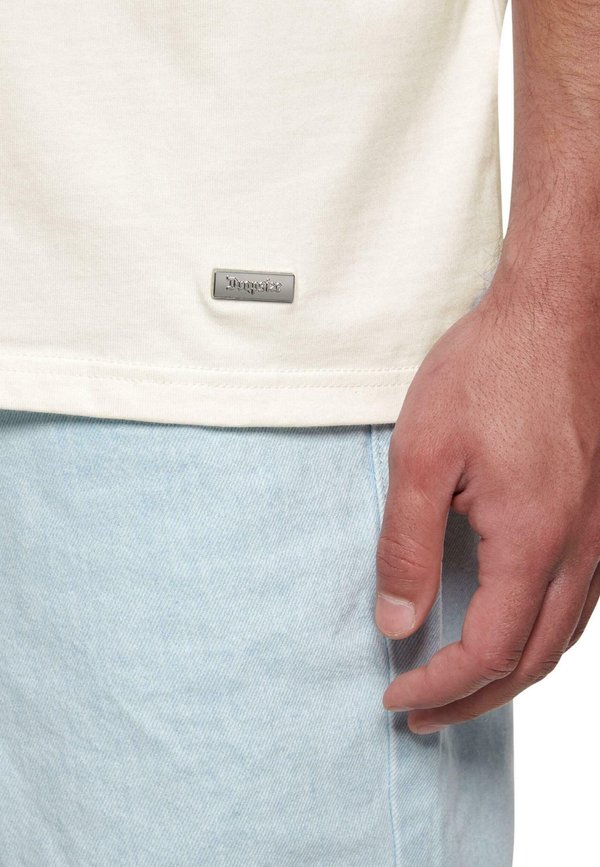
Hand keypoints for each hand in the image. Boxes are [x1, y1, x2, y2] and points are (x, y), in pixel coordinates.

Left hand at [375, 263, 599, 733]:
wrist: (556, 313)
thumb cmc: (491, 370)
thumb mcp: (422, 455)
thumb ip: (407, 545)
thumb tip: (399, 619)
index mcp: (534, 541)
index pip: (487, 650)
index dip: (439, 683)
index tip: (397, 695)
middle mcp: (581, 550)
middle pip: (533, 661)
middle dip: (475, 699)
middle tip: (425, 715)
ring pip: (562, 637)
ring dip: (510, 672)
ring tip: (461, 686)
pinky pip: (578, 600)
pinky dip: (539, 633)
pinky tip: (511, 627)